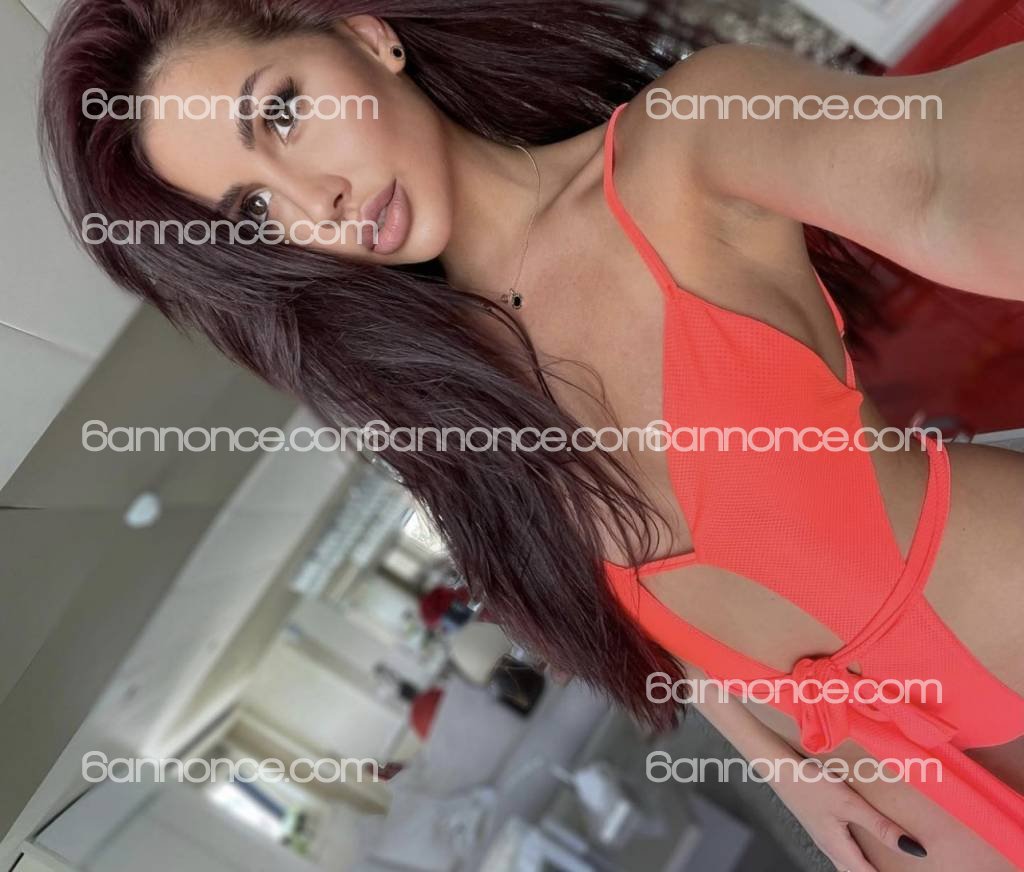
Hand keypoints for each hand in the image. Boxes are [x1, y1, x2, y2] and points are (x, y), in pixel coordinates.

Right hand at [770, 760, 927, 870]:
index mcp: (839, 849)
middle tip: (896, 867)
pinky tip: (864, 841)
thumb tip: (914, 850)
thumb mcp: (849, 804)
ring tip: (885, 860)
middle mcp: (830, 849)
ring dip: (866, 866)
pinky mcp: (821, 827)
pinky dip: (857, 855)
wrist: (778, 768)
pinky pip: (843, 851)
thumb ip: (880, 826)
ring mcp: (824, 839)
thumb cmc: (811, 785)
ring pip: (849, 864)